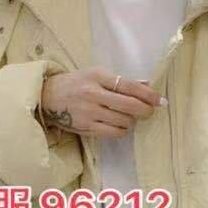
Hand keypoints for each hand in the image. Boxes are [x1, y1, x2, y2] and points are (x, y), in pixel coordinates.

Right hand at [40, 67, 165, 138]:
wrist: (47, 96)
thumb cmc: (76, 83)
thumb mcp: (96, 74)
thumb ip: (120, 81)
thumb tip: (147, 85)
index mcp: (98, 76)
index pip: (129, 86)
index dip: (148, 94)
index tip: (160, 100)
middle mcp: (93, 94)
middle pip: (130, 105)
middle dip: (145, 110)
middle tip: (149, 111)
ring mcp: (89, 112)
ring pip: (124, 121)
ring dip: (132, 121)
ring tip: (128, 117)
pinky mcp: (85, 127)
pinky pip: (114, 133)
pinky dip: (122, 131)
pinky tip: (120, 126)